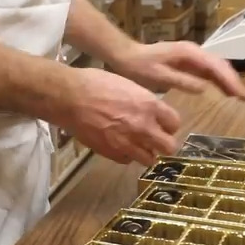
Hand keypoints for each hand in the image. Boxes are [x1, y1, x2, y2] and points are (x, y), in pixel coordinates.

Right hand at [56, 67, 182, 166]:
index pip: (174, 123)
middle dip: (164, 142)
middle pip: (169, 146)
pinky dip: (127, 155)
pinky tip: (120, 145)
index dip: (169, 124)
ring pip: (150, 159)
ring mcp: (128, 143)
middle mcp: (144, 127)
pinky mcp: (112, 154)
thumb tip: (148, 108)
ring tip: (137, 144)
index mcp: (149, 105)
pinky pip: (128, 161)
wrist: (70, 98)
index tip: (163, 123)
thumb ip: (142, 100)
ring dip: (146, 152)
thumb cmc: (95, 83)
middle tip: (155, 138)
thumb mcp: (127, 85)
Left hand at [110, 41, 244, 100]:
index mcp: (189, 53)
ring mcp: (191, 55)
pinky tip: (223, 91)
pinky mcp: (188, 62)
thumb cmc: (140, 66)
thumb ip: (180, 80)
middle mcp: (194, 51)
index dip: (230, 81)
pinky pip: (208, 70)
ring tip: (240, 97)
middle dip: (234, 81)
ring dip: (228, 80)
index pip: (216, 66)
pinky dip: (218, 80)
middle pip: (220, 65)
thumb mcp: (158, 75)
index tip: (242, 95)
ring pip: (216, 67)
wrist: (125, 56)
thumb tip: (204, 87)